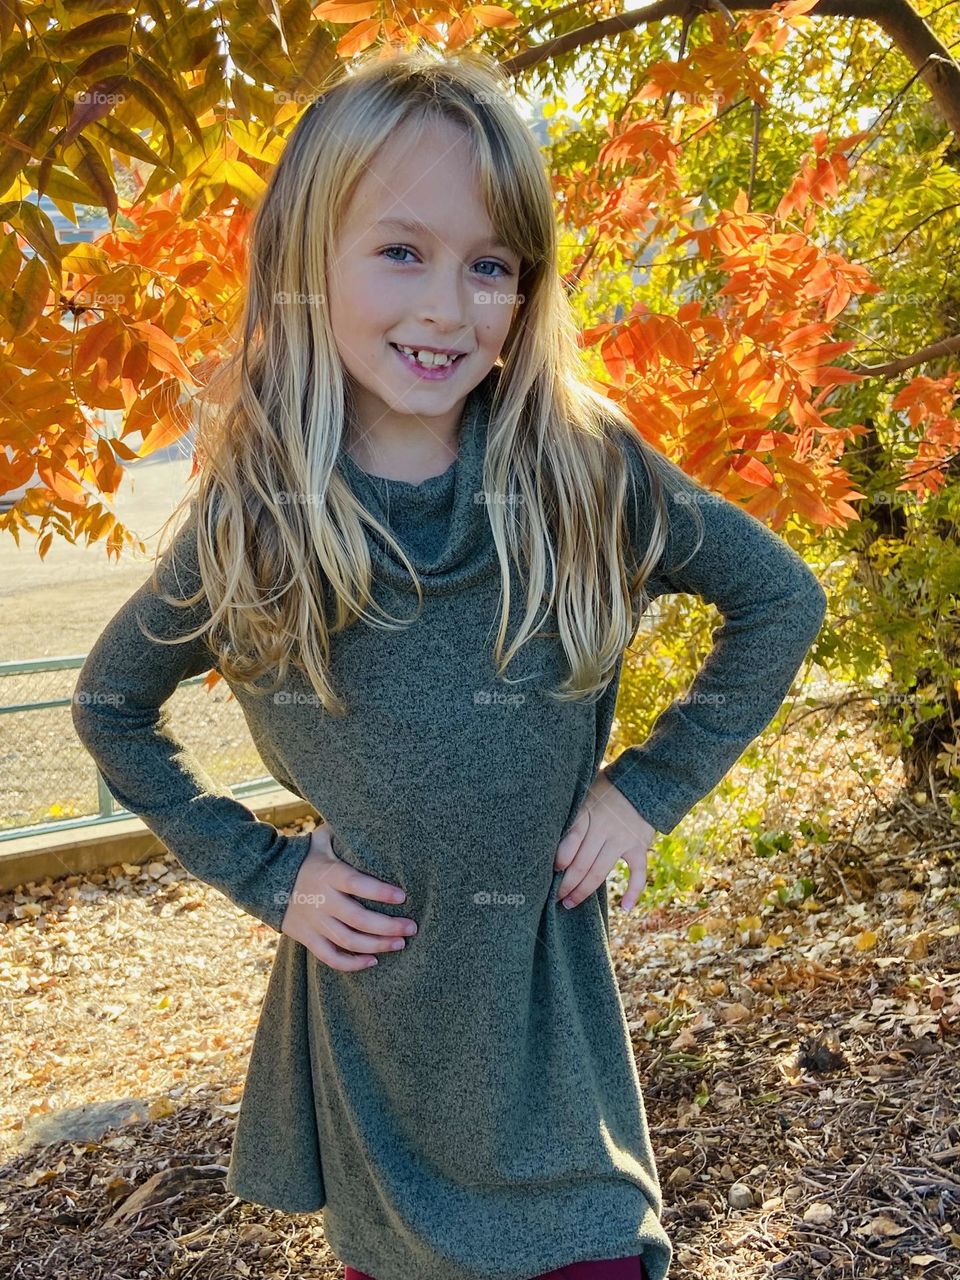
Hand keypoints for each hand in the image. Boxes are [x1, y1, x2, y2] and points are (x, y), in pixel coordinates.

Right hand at [279, 823, 416, 969]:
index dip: (381, 892)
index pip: (357, 883)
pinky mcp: (307, 938)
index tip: (404, 896)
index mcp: (328, 874)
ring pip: (349, 941)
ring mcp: (314, 921)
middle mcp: (322, 900)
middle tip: (412, 927)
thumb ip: (345, 833)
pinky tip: (372, 961)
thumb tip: (376, 817)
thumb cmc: (305, 856)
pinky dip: (352, 964)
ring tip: (400, 944)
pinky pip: (330, 958)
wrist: (265, 877)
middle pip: (358, 919)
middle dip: (389, 926)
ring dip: (377, 946)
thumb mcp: (322, 839)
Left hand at [554, 770, 655, 911]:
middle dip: (565, 884)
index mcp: (587, 813)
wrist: (641, 782)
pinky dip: (633, 891)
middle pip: (581, 863)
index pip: (570, 839)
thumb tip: (545, 831)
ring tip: (570, 903)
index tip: (551, 871)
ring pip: (600, 871)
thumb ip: (570, 812)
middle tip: (554, 897)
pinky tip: (625, 907)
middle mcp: (604, 827)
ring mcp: (622, 839)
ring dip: (583, 891)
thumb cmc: (604, 790)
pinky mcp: (638, 847)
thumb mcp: (583, 793)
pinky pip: (638, 873)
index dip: (560, 858)